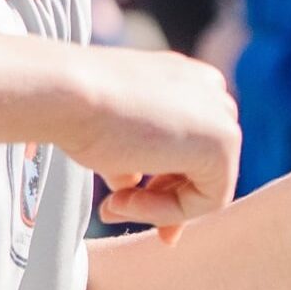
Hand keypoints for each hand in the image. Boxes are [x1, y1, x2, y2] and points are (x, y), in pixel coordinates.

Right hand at [64, 46, 240, 241]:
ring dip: (156, 206)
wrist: (66, 93)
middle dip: (161, 200)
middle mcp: (209, 90)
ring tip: (112, 207)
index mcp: (182, 78)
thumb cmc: (77, 107)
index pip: (186, 143)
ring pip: (205, 185)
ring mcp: (221, 114)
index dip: (158, 181)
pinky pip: (207, 199)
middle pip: (199, 164)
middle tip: (116, 211)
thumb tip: (133, 185)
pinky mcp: (224, 142)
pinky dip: (167, 211)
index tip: (123, 202)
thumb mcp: (113, 134)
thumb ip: (136, 156)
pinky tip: (124, 201)